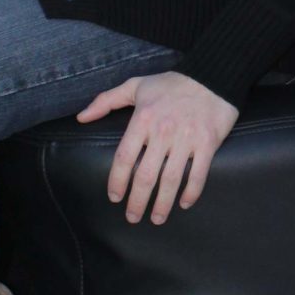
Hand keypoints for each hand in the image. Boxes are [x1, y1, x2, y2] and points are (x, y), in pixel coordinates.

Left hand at [76, 71, 238, 223]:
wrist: (213, 75)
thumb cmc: (172, 83)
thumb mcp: (135, 85)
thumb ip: (106, 101)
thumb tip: (81, 117)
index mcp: (143, 119)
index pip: (124, 158)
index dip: (117, 181)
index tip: (114, 197)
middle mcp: (163, 131)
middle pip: (145, 176)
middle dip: (137, 201)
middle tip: (132, 217)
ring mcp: (187, 138)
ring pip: (171, 180)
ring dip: (162, 204)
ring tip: (157, 218)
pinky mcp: (208, 143)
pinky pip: (198, 174)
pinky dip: (191, 192)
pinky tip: (184, 203)